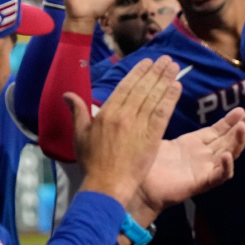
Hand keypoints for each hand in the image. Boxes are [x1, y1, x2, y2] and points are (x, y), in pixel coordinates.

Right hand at [67, 56, 181, 207]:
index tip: (149, 61)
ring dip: (165, 79)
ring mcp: (138, 125)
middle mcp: (123, 114)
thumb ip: (78, 111)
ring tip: (174, 66)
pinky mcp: (151, 136)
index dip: (138, 72)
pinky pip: (162, 113)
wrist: (106, 184)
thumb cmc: (92, 162)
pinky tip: (178, 87)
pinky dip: (170, 98)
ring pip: (154, 97)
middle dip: (156, 71)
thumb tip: (67, 94)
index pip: (126, 86)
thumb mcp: (79, 134)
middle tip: (167, 59)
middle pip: (142, 88)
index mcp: (106, 112)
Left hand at [136, 108, 244, 214]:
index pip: (219, 130)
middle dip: (241, 127)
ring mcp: (205, 169)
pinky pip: (219, 176)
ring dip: (237, 142)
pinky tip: (226, 155)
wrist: (139, 187)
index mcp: (196, 144)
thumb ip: (167, 120)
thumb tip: (168, 98)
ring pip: (229, 154)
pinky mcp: (201, 183)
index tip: (241, 108)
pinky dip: (225, 166)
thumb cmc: (147, 163)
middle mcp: (204, 156)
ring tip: (243, 128)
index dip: (230, 120)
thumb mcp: (161, 137)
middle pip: (229, 140)